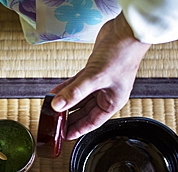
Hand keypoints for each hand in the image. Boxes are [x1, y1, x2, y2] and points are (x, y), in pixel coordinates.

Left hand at [50, 13, 150, 139]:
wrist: (126, 30)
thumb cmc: (122, 54)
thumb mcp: (96, 77)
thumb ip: (75, 92)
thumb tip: (57, 105)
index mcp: (112, 102)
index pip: (92, 122)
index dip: (78, 129)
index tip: (65, 136)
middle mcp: (106, 94)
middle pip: (84, 111)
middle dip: (69, 117)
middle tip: (54, 124)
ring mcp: (99, 82)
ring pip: (79, 97)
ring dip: (66, 102)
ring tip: (52, 109)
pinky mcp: (93, 71)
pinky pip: (77, 84)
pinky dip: (67, 88)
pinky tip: (56, 92)